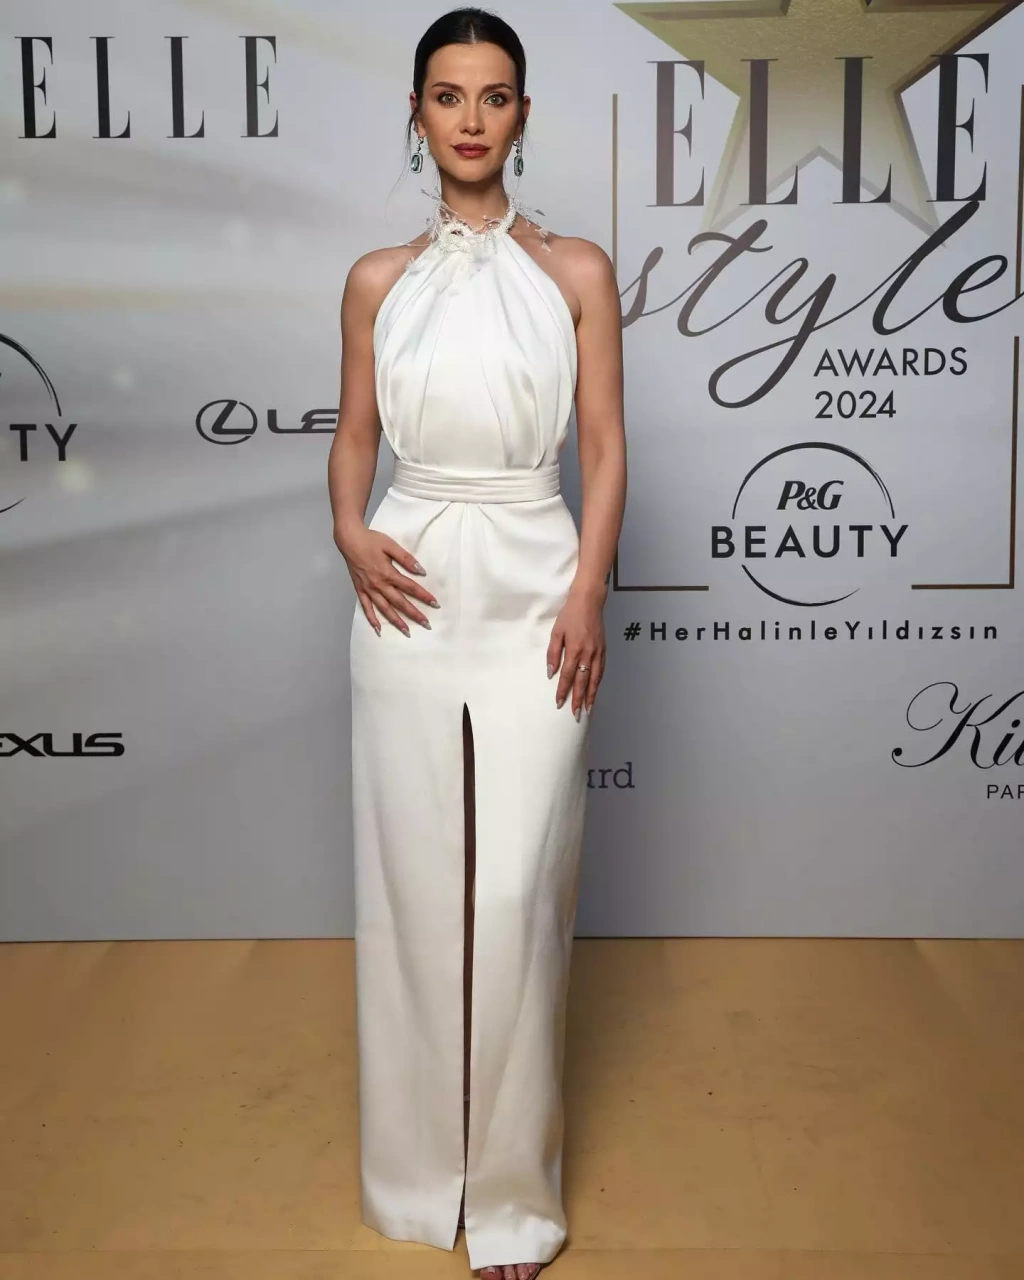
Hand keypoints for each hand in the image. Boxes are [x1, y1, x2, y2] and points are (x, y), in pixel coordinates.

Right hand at [335, 522, 437, 635]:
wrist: (349, 539)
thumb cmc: (371, 540)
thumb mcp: (391, 545)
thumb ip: (406, 559)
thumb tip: (421, 571)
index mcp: (388, 573)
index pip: (410, 587)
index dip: (424, 596)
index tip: (435, 604)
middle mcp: (379, 584)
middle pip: (400, 602)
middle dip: (414, 614)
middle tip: (426, 624)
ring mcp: (369, 589)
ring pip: (385, 609)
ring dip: (396, 621)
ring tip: (407, 632)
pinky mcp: (360, 590)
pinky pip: (366, 608)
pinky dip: (372, 619)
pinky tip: (378, 629)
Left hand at [546, 585, 605, 716]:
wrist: (589, 601)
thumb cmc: (570, 615)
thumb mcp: (556, 632)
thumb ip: (553, 653)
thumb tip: (551, 672)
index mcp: (575, 649)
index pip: (568, 676)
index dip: (563, 691)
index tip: (559, 703)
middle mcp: (588, 654)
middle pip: (583, 682)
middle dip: (579, 700)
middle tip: (576, 714)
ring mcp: (598, 652)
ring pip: (595, 679)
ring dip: (591, 695)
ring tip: (588, 709)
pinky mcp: (603, 650)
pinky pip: (601, 671)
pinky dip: (598, 683)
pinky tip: (595, 690)